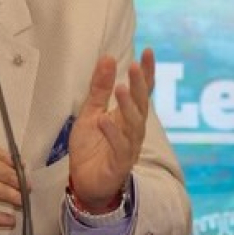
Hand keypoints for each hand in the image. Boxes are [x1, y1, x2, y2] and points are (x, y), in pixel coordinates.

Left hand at [67, 48, 155, 212]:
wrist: (85, 183)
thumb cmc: (92, 147)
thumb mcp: (90, 112)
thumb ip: (99, 88)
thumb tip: (107, 58)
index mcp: (128, 116)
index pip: (142, 91)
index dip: (146, 73)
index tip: (148, 52)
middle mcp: (133, 130)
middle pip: (141, 105)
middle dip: (140, 85)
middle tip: (134, 66)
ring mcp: (129, 147)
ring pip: (133, 125)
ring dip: (128, 106)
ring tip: (120, 88)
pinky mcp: (119, 164)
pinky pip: (119, 147)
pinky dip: (113, 133)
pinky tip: (105, 121)